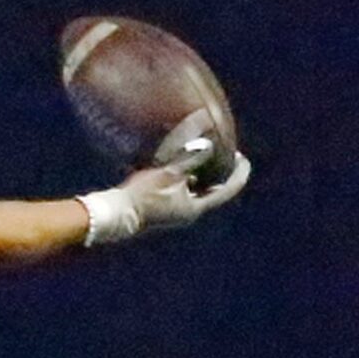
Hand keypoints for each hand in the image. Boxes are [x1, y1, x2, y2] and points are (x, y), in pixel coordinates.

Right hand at [79, 152, 251, 246]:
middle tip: (225, 153)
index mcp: (196, 208)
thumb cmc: (142, 196)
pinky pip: (182, 191)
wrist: (115, 214)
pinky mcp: (163, 209)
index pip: (227, 189)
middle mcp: (188, 212)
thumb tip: (209, 142)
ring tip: (203, 155)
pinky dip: (186, 178)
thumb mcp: (169, 173)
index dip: (239, 173)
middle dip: (220, 171)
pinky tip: (180, 167)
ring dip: (201, 174)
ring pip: (197, 190)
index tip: (243, 157)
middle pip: (214, 190)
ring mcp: (175, 212)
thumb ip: (191, 156)